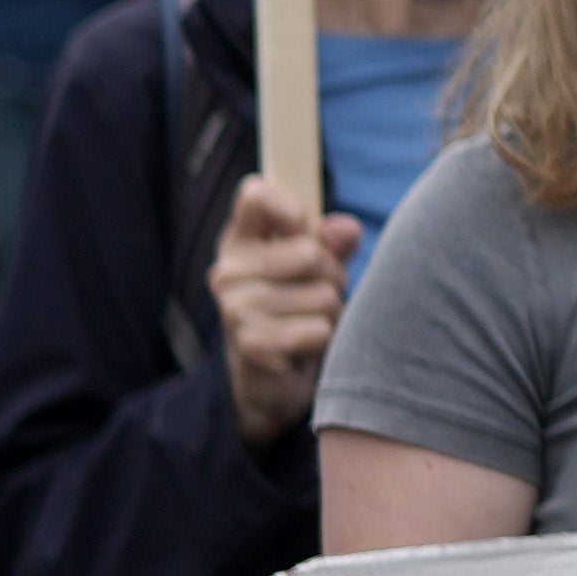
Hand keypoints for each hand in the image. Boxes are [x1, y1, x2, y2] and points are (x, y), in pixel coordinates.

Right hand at [212, 180, 354, 441]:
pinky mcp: (252, 343)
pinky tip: (306, 346)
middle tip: (319, 294)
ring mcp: (235, 308)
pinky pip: (318, 329)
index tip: (304, 228)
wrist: (270, 380)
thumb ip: (332, 243)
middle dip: (332, 276)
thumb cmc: (296, 309)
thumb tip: (347, 229)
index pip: (254, 195)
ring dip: (330, 313)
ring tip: (310, 322)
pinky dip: (324, 339)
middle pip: (310, 252)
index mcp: (240, 241)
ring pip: (323, 295)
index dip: (290, 207)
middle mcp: (228, 270)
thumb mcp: (316, 268)